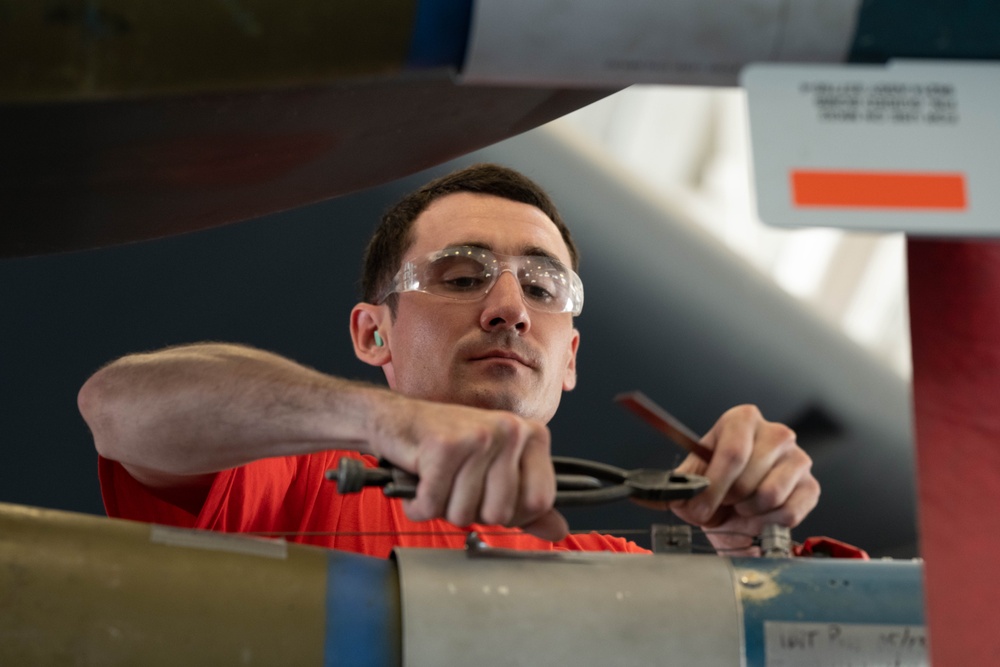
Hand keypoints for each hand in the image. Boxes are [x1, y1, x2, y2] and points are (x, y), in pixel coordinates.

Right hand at [368, 395, 567, 540]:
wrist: (396, 420)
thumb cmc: (448, 448)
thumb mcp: (495, 472)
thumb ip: (528, 503)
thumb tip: (558, 530)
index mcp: (532, 435)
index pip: (539, 502)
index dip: (511, 515)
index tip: (489, 497)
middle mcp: (511, 429)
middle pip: (501, 513)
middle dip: (471, 512)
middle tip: (456, 485)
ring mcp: (479, 435)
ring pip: (465, 513)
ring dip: (442, 507)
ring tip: (437, 479)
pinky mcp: (444, 445)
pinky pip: (433, 505)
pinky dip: (418, 503)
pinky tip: (419, 478)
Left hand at [668, 405, 819, 554]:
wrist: (740, 506)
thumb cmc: (717, 485)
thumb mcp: (693, 477)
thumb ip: (678, 484)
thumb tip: (657, 494)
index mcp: (742, 419)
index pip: (732, 452)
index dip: (713, 486)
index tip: (698, 507)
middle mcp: (775, 433)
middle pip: (748, 478)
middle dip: (726, 501)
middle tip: (719, 505)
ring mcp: (798, 459)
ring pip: (770, 496)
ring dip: (747, 511)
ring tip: (739, 507)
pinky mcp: (811, 487)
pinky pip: (788, 513)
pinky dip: (767, 523)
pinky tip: (758, 515)